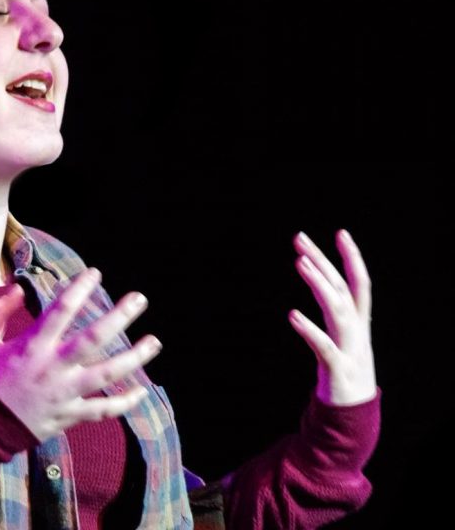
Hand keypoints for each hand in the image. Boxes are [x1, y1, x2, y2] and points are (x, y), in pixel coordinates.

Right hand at [0, 267, 161, 441]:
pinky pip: (102, 410)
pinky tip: (142, 391)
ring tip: (155, 341)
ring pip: (107, 374)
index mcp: (30, 346)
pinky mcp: (67, 416)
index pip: (61, 310)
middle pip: (93, 339)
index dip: (80, 288)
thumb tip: (19, 288)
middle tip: (139, 299)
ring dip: (134, 357)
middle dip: (119, 317)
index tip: (95, 272)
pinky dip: (124, 403)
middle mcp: (51, 368)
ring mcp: (62, 393)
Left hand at [289, 228, 376, 405]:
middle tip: (299, 238)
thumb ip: (333, 309)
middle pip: (340, 289)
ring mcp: (349, 349)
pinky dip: (310, 330)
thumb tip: (319, 278)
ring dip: (319, 285)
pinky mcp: (336, 370)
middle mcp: (356, 331)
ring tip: (300, 263)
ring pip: (337, 311)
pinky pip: (324, 347)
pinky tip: (292, 315)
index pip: (358, 283)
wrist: (352, 416)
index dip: (352, 258)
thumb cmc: (343, 370)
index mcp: (358, 322)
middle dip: (322, 261)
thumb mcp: (341, 337)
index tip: (340, 232)